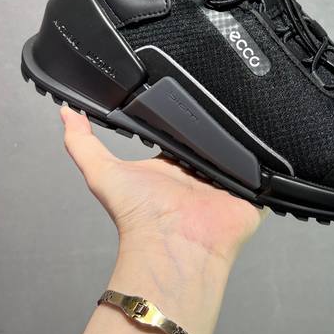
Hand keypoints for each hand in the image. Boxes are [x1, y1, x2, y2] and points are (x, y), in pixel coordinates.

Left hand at [60, 106, 266, 271]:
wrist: (175, 247)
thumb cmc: (140, 216)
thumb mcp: (103, 173)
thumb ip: (82, 144)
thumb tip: (65, 112)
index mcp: (172, 165)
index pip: (183, 131)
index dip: (185, 113)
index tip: (190, 86)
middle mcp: (200, 173)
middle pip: (213, 139)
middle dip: (217, 122)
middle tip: (222, 94)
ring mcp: (228, 183)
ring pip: (241, 151)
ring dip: (242, 139)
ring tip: (248, 110)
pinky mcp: (253, 194)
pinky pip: (265, 171)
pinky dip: (266, 161)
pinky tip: (268, 140)